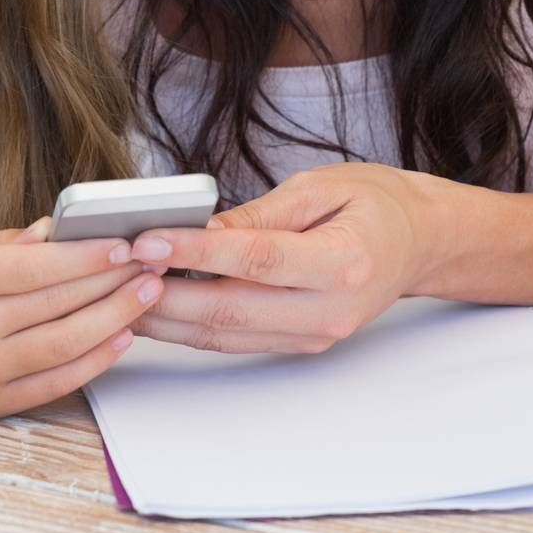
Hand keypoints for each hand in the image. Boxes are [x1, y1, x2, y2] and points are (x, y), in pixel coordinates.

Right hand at [0, 223, 163, 418]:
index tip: (123, 242)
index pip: (32, 268)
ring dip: (115, 318)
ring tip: (148, 293)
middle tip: (150, 260)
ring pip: (63, 345)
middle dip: (111, 280)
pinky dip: (93, 361)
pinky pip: (54, 384)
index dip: (85, 255)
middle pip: (54, 305)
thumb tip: (58, 232)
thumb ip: (2, 245)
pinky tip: (122, 336)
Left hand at [128, 164, 449, 353]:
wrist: (419, 243)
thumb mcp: (320, 188)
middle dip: (163, 293)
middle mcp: (328, 311)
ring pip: (223, 336)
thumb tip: (197, 231)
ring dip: (165, 317)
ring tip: (118, 289)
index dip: (195, 253)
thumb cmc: (375, 204)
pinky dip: (188, 326)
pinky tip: (154, 304)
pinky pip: (233, 340)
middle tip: (113, 270)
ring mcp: (313, 335)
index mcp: (342, 263)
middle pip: (229, 311)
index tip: (146, 239)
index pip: (254, 260)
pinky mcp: (298, 344)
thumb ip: (258, 215)